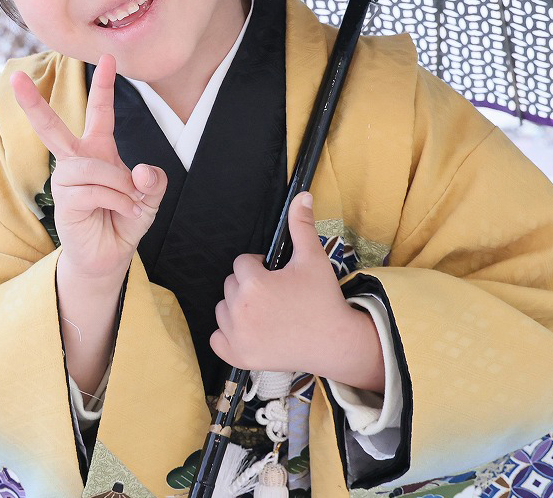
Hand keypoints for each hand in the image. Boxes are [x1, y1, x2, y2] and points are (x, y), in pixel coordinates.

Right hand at [11, 54, 166, 285]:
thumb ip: (153, 181)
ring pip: (95, 169)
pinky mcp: (64, 201)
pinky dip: (117, 201)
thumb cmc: (124, 220)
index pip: (100, 113)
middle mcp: (76, 161)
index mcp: (97, 151)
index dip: (104, 85)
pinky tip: (121, 211)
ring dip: (120, 186)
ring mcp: (66, 181)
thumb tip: (141, 170)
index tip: (107, 56)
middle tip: (13, 77)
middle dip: (33, 104)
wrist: (109, 255)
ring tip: (130, 203)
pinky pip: (95, 190)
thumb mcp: (149, 198)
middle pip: (52, 128)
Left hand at [210, 192, 370, 376]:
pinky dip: (228, 334)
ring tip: (266, 312)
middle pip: (230, 285)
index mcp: (254, 284)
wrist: (335, 342)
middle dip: (249, 285)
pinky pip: (216, 339)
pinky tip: (250, 330)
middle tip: (276, 296)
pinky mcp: (238, 357)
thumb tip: (302, 195)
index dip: (261, 267)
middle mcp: (240, 310)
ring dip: (237, 307)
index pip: (242, 263)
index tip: (278, 277)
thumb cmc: (323, 299)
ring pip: (222, 309)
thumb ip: (301, 225)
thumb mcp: (313, 258)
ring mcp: (237, 336)